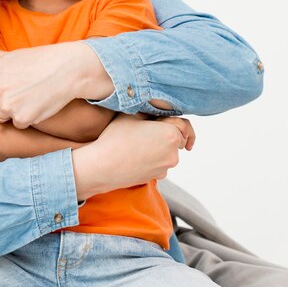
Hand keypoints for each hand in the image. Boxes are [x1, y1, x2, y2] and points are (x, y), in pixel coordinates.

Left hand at [0, 42, 114, 128]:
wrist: (66, 70)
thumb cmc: (40, 59)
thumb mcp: (11, 54)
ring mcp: (8, 108)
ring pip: (0, 115)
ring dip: (8, 109)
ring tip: (26, 94)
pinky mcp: (23, 120)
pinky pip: (18, 122)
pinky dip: (25, 115)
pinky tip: (36, 102)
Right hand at [72, 114, 194, 198]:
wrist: (103, 165)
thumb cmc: (116, 138)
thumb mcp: (132, 114)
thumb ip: (150, 110)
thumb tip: (156, 110)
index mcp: (171, 134)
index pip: (184, 124)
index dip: (172, 119)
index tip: (164, 121)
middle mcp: (173, 153)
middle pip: (177, 138)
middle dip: (166, 132)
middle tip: (147, 129)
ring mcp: (166, 167)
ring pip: (168, 151)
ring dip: (159, 145)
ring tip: (137, 141)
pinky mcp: (157, 177)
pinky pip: (159, 163)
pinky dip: (153, 158)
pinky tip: (136, 154)